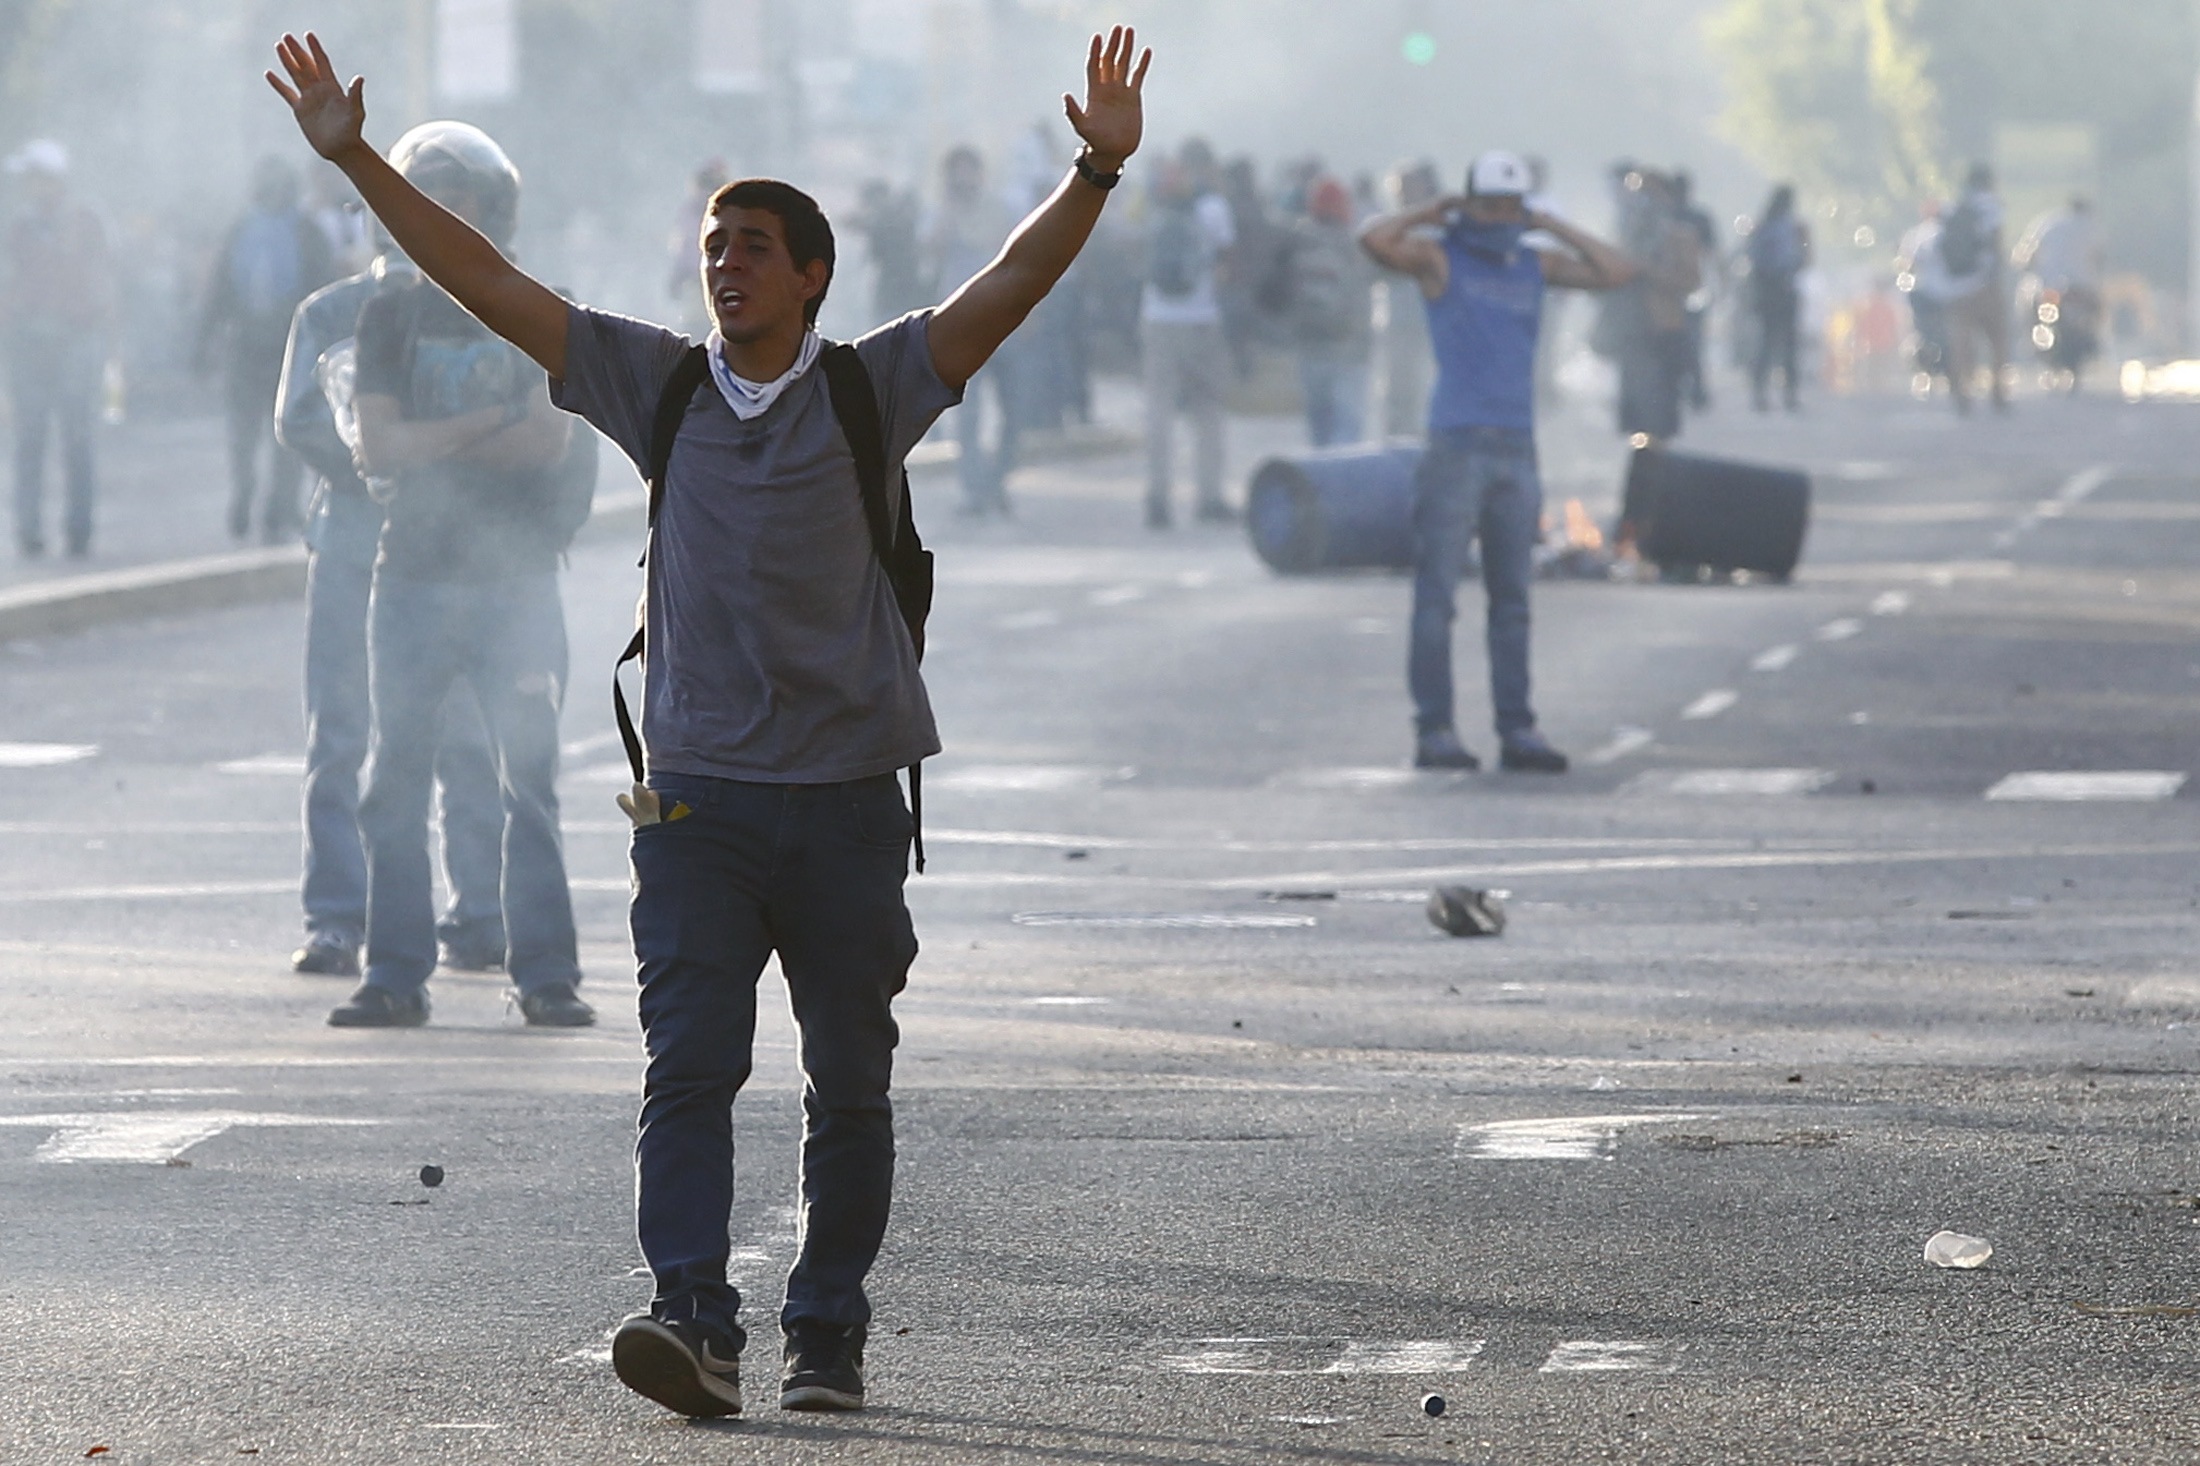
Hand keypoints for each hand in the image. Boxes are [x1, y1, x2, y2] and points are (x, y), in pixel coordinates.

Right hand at [266, 32, 366, 163]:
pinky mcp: (301, 110)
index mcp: (332, 87)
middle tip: (287, 35)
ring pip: (296, 75)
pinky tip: (269, 74)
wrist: (342, 149)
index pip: (322, 63)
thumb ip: (355, 95)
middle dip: (297, 51)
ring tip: (279, 46)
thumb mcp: (355, 112)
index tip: (308, 35)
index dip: (315, 49)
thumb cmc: (352, 131)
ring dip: (287, 61)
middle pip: (306, 65)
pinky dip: (278, 84)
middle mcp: (319, 90)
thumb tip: (359, 78)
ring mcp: (309, 99)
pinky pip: (287, 94)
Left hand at [1062, 26, 1150, 172]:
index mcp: (1094, 92)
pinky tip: (1146, 51)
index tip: (1097, 37)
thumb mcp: (1082, 127)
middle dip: (1113, 44)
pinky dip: (1141, 64)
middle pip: (1109, 60)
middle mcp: (1106, 88)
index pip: (1094, 66)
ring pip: (1123, 64)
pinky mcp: (1132, 97)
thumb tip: (1065, 95)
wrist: (1112, 152)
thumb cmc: (1095, 141)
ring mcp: (1120, 91)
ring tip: (1129, 31)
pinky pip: (1137, 76)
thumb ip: (1073, 112)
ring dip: (1126, 48)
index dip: (1095, 51)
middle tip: (1118, 28)